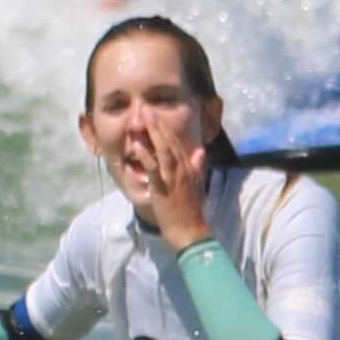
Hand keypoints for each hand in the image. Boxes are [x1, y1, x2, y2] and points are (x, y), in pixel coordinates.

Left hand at [107, 101, 217, 246]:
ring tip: (142, 118)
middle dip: (157, 124)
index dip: (165, 128)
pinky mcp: (163, 188)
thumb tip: (202, 152)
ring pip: (162, 151)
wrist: (190, 231)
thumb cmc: (191, 210)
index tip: (155, 114)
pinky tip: (137, 146)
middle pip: (169, 142)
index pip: (176, 144)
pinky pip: (153, 169)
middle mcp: (182, 169)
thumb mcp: (197, 185)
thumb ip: (198, 167)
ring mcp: (173, 178)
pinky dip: (146, 156)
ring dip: (152, 133)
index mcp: (189, 168)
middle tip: (146, 108)